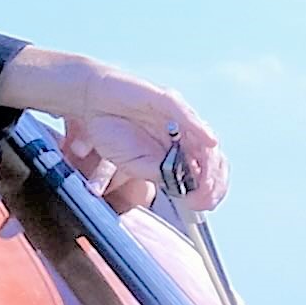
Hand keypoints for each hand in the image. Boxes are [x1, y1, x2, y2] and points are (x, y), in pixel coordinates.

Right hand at [30, 61, 219, 213]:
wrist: (91, 103)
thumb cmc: (112, 132)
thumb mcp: (135, 165)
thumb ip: (160, 174)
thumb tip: (184, 190)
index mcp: (179, 150)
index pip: (206, 171)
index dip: (211, 189)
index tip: (202, 205)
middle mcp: (184, 134)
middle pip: (213, 158)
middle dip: (214, 182)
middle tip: (204, 199)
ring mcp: (178, 117)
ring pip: (206, 139)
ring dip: (211, 163)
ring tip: (208, 182)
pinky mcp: (165, 100)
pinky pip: (186, 114)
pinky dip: (200, 128)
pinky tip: (209, 142)